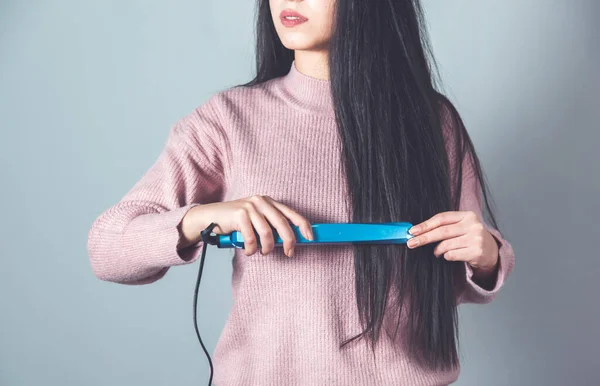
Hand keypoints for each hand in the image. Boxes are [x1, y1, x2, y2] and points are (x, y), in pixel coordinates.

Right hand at [179, 195, 312, 256]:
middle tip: (289, 253)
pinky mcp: (240, 214)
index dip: (303, 226)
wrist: (210, 217)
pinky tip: (248, 250)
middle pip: (282, 224)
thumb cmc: (236, 222)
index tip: (310, 238)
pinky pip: (252, 238)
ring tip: (262, 252)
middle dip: (289, 241)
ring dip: (266, 248)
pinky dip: (251, 249)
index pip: (291, 213)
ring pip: (267, 234)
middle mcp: (261, 201)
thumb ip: (271, 226)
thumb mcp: (256, 220)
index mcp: (269, 202)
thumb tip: (290, 242)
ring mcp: (250, 207)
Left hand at [407, 211, 498, 276]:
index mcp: (467, 215)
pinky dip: (446, 256)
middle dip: (424, 238)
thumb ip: (444, 226)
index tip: (412, 231)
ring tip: (436, 252)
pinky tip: (448, 255)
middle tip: (411, 243)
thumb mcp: (460, 227)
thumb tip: (417, 231)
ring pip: (446, 244)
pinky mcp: (477, 252)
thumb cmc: (469, 237)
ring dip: (437, 250)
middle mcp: (473, 225)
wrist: (491, 251)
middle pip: (442, 231)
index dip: (425, 225)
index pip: (441, 218)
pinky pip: (452, 254)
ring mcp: (476, 239)